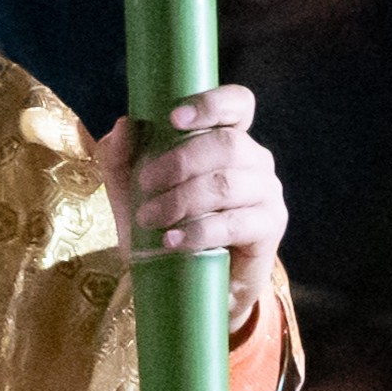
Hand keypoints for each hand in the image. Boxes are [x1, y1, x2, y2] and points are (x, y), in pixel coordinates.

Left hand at [93, 86, 283, 317]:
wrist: (188, 287)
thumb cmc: (164, 228)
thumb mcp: (131, 193)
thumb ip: (121, 158)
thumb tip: (124, 125)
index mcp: (228, 139)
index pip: (237, 104)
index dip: (211, 103)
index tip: (174, 118)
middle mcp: (254, 160)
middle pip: (227, 143)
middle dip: (180, 162)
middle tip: (145, 185)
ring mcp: (267, 192)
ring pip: (229, 183)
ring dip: (182, 199)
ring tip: (150, 218)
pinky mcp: (269, 227)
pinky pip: (235, 222)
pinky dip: (199, 231)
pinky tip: (172, 241)